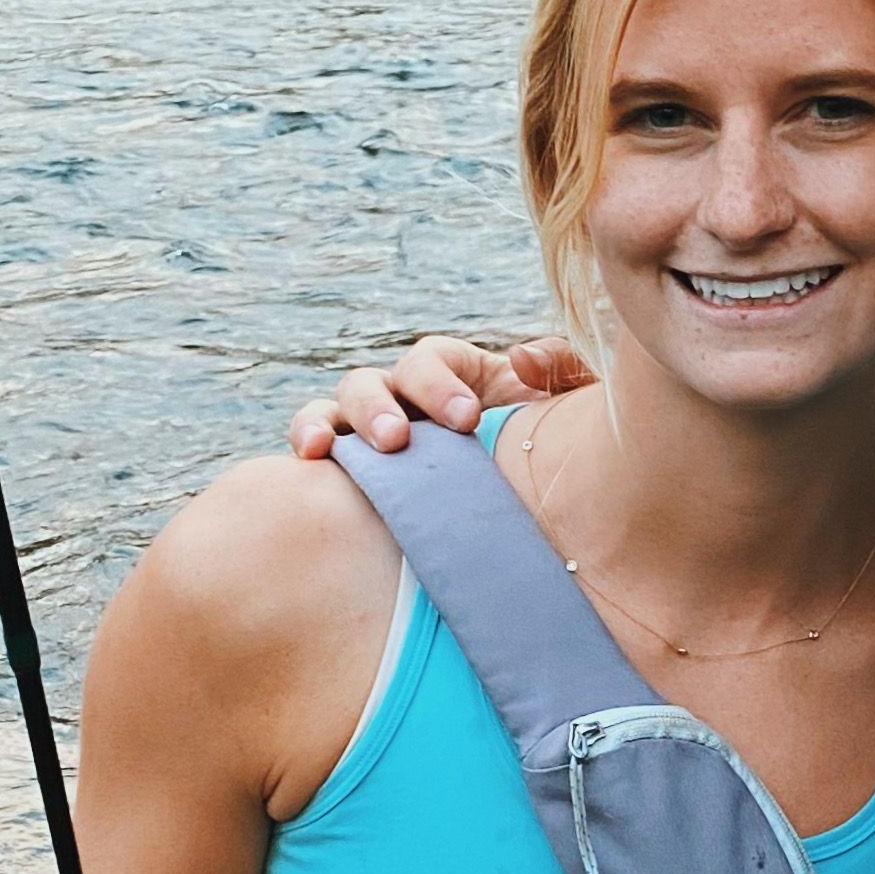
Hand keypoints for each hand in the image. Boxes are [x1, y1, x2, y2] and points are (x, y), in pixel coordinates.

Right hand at [288, 329, 592, 459]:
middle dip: (381, 408)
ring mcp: (371, 432)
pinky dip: (307, 441)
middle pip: (374, 382)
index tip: (466, 419)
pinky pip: (317, 445)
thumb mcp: (567, 409)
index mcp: (454, 376)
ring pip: (334, 408)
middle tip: (399, 441)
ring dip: (329, 423)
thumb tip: (519, 358)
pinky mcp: (351, 471)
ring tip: (330, 449)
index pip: (431, 360)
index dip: (440, 384)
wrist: (539, 516)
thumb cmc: (549, 450)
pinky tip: (308, 459)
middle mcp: (404, 399)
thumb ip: (560, 369)